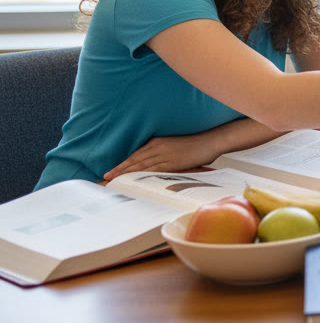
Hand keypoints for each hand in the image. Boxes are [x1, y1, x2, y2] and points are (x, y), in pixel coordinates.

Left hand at [103, 133, 225, 181]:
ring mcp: (165, 154)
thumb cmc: (196, 145)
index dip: (123, 164)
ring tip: (114, 180)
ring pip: (141, 166)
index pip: (136, 155)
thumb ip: (164, 153)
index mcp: (157, 141)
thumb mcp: (175, 146)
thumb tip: (155, 165)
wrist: (211, 141)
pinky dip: (141, 176)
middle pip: (135, 160)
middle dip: (120, 169)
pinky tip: (133, 180)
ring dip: (126, 173)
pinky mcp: (172, 162)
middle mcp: (158, 147)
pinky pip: (153, 170)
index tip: (112, 171)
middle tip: (106, 177)